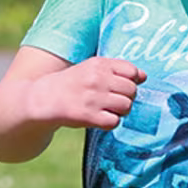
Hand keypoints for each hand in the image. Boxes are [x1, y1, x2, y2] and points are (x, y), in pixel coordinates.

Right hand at [26, 57, 146, 129]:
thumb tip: (144, 76)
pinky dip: (110, 122)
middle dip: (127, 98)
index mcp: (99, 64)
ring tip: (106, 110)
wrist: (43, 99)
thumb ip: (117, 69)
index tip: (120, 86)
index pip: (132, 71)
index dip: (131, 81)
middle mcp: (98, 79)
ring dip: (120, 111)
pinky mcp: (89, 116)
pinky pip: (114, 122)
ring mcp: (94, 98)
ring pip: (126, 107)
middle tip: (112, 101)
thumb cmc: (72, 83)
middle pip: (132, 91)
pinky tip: (100, 119)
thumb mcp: (91, 68)